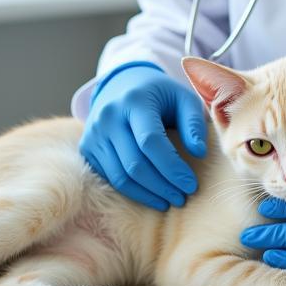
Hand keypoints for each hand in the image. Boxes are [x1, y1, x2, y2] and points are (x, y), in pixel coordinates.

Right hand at [78, 62, 207, 210]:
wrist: (122, 84)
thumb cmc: (161, 95)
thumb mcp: (184, 98)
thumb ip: (194, 123)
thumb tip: (199, 153)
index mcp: (134, 100)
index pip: (151, 141)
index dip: (172, 167)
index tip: (191, 185)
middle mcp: (108, 116)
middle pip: (135, 163)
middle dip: (162, 186)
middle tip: (183, 197)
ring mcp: (94, 133)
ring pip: (120, 176)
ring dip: (147, 194)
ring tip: (170, 200)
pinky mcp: (87, 148)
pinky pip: (109, 177)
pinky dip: (132, 191)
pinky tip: (151, 195)